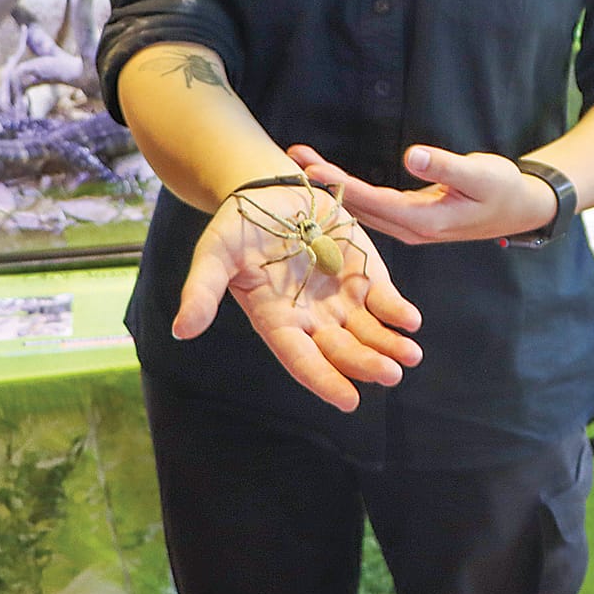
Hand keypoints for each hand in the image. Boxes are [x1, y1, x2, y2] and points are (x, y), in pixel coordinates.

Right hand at [175, 182, 422, 411]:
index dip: (324, 381)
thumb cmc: (237, 229)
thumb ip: (202, 292)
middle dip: (367, 364)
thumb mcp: (214, 255)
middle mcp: (314, 319)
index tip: (349, 402)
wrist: (270, 191)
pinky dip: (399, 312)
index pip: (302, 361)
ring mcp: (342, 299)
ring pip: (370, 332)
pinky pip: (386, 300)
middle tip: (391, 374)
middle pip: (343, 351)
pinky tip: (412, 321)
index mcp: (278, 322)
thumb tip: (181, 330)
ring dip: (390, 345)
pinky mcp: (365, 274)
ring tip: (410, 355)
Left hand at [288, 143, 557, 245]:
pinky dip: (350, 192)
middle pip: (358, 208)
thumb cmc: (504, 188)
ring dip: (333, 187)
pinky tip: (333, 181)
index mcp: (424, 222)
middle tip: (292, 157)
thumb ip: (444, 165)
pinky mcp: (412, 220)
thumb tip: (410, 154)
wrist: (523, 208)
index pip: (371, 202)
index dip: (340, 185)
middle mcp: (411, 230)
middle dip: (325, 183)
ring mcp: (410, 228)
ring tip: (303, 164)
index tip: (310, 168)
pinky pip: (372, 209)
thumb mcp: (480, 173)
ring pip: (362, 210)